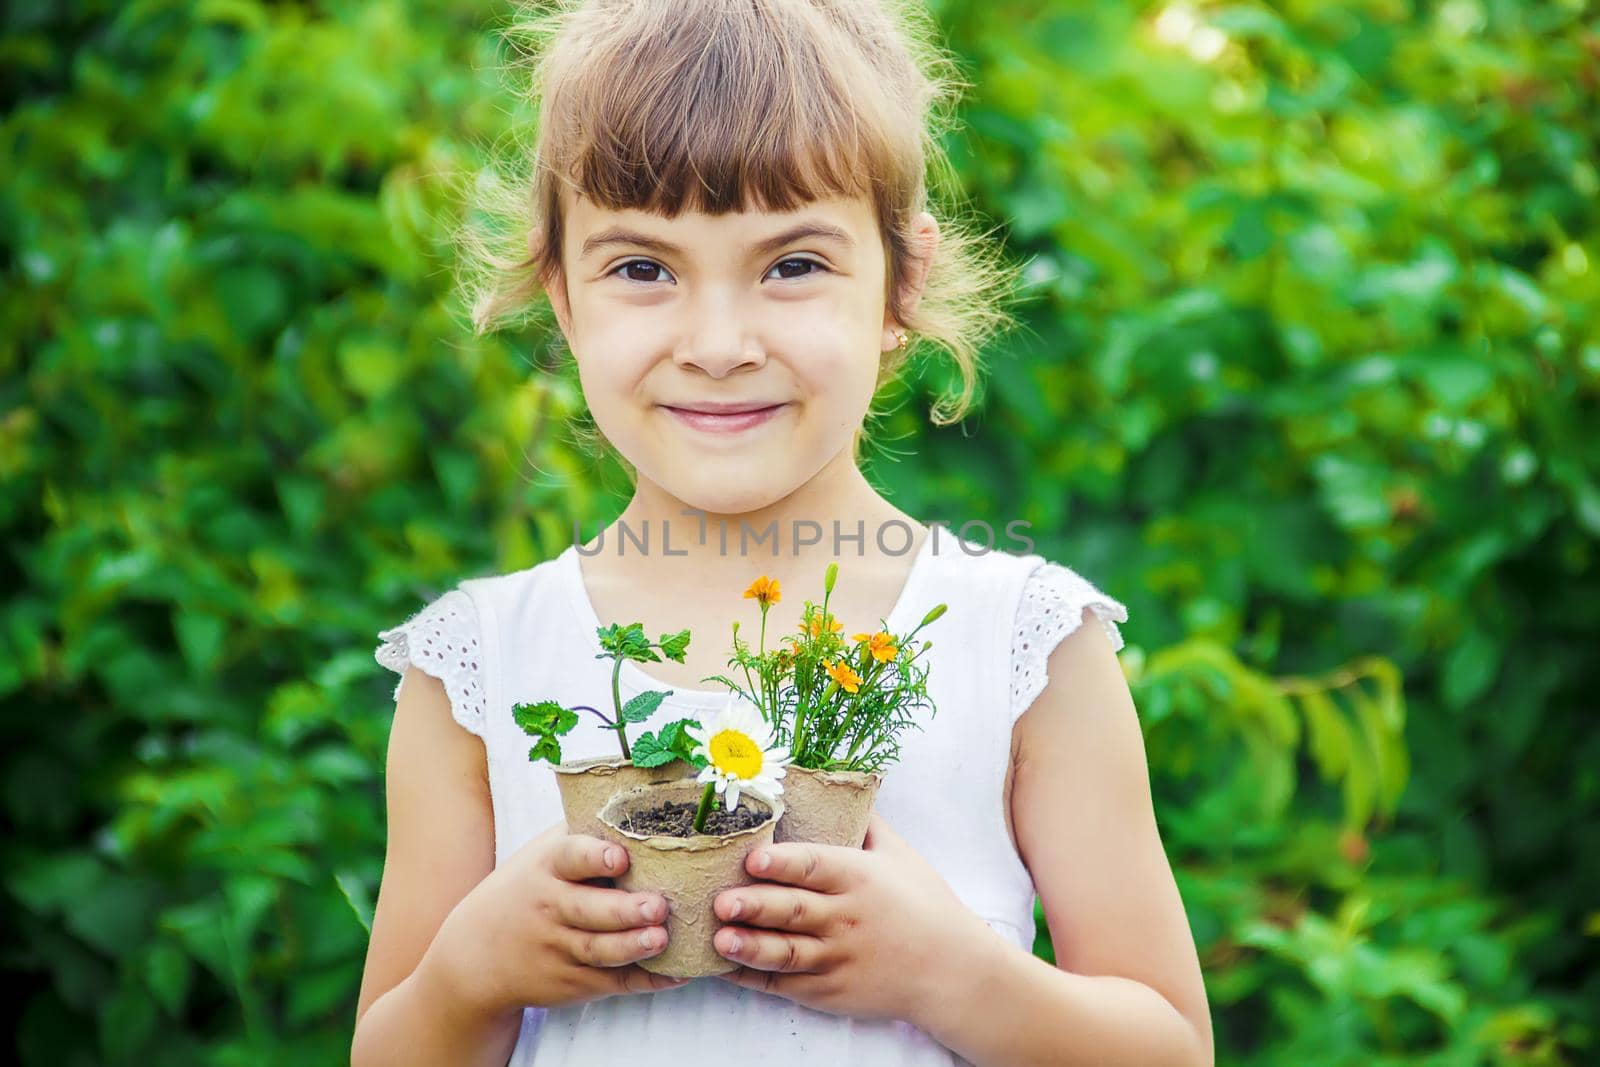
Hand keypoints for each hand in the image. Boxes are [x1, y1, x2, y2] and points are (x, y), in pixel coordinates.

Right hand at [426, 819, 689, 1014]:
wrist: (477, 954)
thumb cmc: (526, 889)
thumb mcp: (541, 855)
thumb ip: (584, 833)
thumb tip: (644, 798)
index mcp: (547, 869)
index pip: (570, 858)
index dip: (594, 857)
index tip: (620, 856)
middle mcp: (551, 909)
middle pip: (588, 910)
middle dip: (624, 910)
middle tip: (658, 905)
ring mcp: (560, 949)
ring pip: (599, 950)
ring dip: (633, 945)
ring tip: (662, 938)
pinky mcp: (572, 982)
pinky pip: (611, 982)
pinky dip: (645, 980)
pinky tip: (675, 974)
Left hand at [708, 812, 995, 1023]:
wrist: (953, 970)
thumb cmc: (925, 905)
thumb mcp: (901, 856)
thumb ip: (866, 823)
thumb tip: (839, 787)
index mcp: (860, 878)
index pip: (815, 867)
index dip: (783, 863)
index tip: (752, 858)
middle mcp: (846, 918)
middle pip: (794, 910)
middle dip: (755, 905)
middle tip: (720, 901)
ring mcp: (838, 958)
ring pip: (787, 952)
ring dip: (751, 946)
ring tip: (719, 939)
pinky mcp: (830, 991)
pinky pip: (786, 984)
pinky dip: (754, 977)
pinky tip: (726, 967)